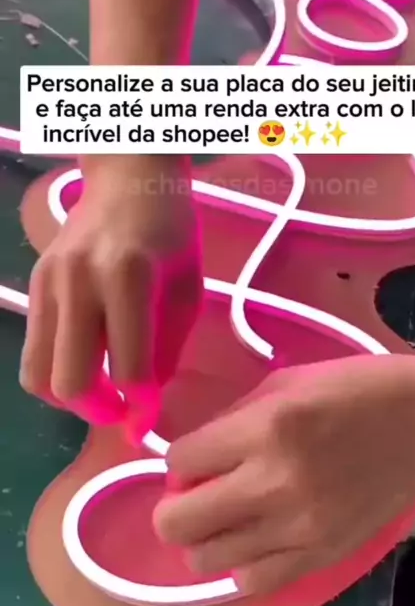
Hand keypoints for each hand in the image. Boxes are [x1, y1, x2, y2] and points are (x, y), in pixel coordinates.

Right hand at [20, 158, 201, 441]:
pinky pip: (34, 351)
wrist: (128, 178)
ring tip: (101, 392)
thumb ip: (166, 350)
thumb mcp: (188, 291)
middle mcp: (79, 281)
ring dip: (71, 399)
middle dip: (98, 412)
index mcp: (129, 278)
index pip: (129, 369)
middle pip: (69, 382)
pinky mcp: (34, 286)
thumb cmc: (172, 232)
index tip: (147, 427)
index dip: (140, 410)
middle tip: (122, 412)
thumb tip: (141, 400)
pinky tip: (86, 364)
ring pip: (38, 375)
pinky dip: (57, 372)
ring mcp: (48, 283)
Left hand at [155, 355, 414, 594]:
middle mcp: (274, 484)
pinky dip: (243, 565)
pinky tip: (258, 540)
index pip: (178, 463)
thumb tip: (190, 459)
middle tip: (199, 494)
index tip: (198, 459)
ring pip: (206, 560)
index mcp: (265, 429)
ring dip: (206, 538)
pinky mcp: (322, 557)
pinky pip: (253, 582)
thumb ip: (231, 421)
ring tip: (231, 518)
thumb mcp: (284, 384)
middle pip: (176, 523)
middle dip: (175, 507)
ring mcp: (299, 529)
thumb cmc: (353, 390)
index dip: (180, 462)